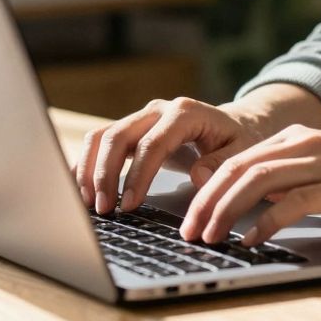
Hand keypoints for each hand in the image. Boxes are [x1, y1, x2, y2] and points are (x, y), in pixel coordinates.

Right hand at [74, 97, 268, 214]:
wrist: (232, 125)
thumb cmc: (237, 140)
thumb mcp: (242, 152)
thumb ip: (222, 164)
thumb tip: (199, 177)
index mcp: (184, 113)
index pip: (152, 144)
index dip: (137, 175)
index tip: (129, 205)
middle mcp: (157, 110)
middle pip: (118, 135)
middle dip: (105, 174)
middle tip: (103, 209)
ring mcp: (141, 118)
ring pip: (102, 135)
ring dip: (90, 169)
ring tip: (88, 203)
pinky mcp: (131, 129)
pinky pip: (100, 141)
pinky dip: (86, 162)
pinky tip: (79, 186)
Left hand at [180, 125, 320, 246]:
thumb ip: (291, 184)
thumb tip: (251, 204)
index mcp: (299, 139)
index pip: (237, 160)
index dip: (207, 189)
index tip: (188, 217)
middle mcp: (306, 144)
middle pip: (239, 168)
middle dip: (206, 201)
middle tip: (188, 232)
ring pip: (258, 181)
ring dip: (226, 211)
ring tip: (210, 237)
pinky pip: (294, 202)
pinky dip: (266, 222)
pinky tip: (251, 239)